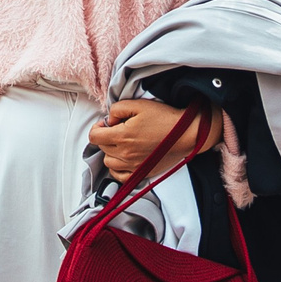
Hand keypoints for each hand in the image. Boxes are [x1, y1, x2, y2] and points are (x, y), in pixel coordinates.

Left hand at [87, 98, 207, 182]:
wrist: (186, 134)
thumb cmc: (164, 118)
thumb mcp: (138, 105)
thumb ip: (117, 109)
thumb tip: (109, 120)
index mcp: (122, 137)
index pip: (94, 137)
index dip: (97, 127)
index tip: (107, 124)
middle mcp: (125, 154)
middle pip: (101, 148)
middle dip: (106, 137)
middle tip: (119, 129)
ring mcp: (133, 166)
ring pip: (109, 162)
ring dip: (111, 152)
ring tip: (123, 143)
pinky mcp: (141, 173)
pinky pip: (119, 176)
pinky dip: (118, 168)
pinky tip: (125, 159)